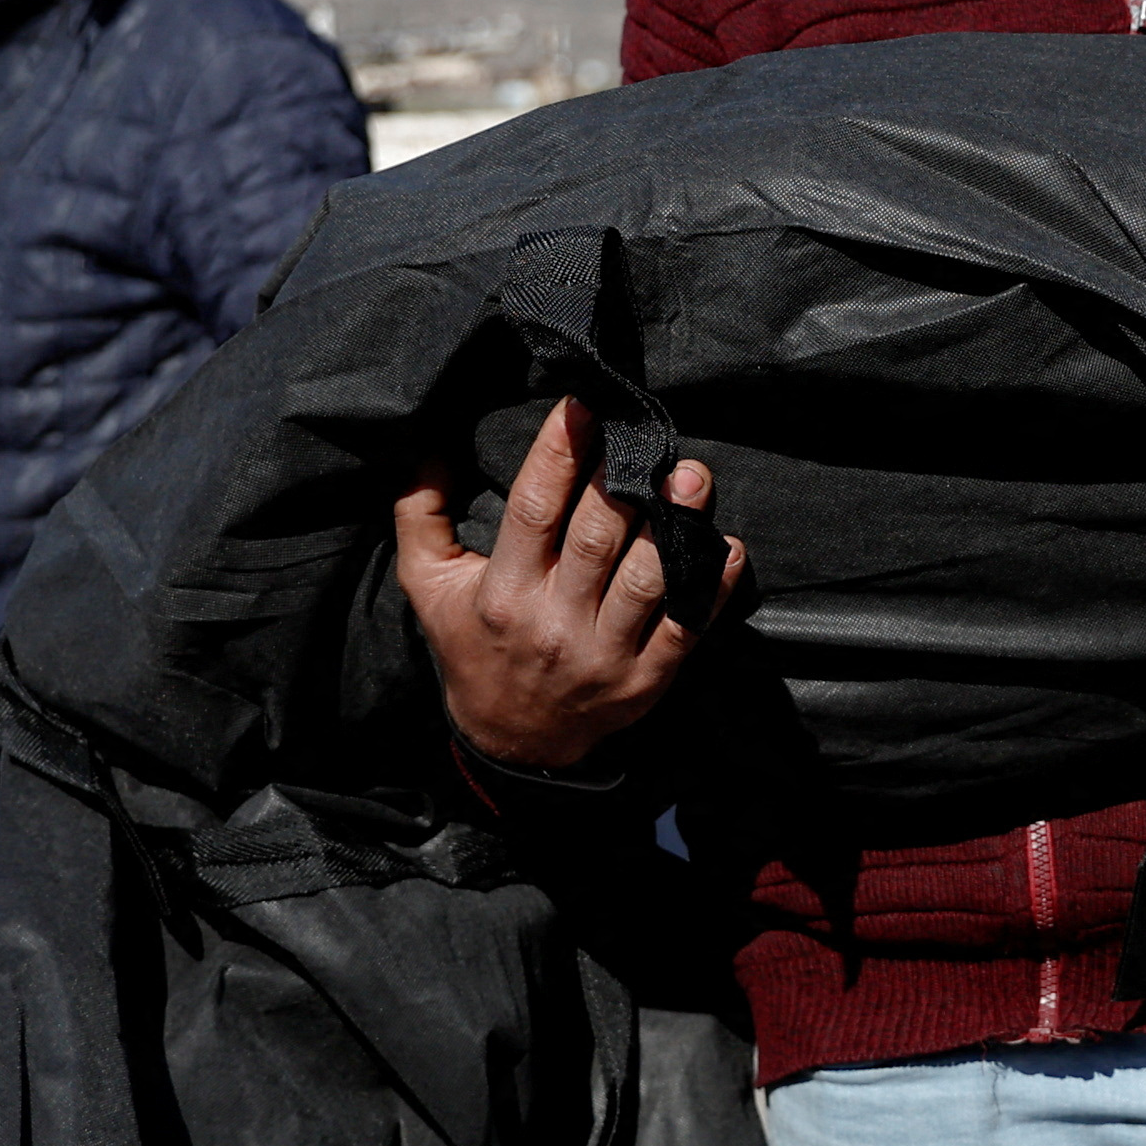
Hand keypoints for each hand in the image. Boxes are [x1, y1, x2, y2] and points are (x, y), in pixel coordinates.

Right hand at [394, 396, 744, 773]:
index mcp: (503, 590)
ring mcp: (603, 653)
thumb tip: (428, 450)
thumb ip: (419, 517)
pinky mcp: (643, 681)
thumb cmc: (472, 645)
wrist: (511, 739)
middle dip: (625, 481)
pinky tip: (726, 548)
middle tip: (651, 434)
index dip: (559, 453)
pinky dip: (709, 589)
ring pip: (645, 580)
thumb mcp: (426, 586)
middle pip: (595, 537)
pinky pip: (684, 630)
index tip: (584, 405)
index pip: (532, 508)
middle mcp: (553, 621)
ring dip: (673, 527)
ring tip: (694, 480)